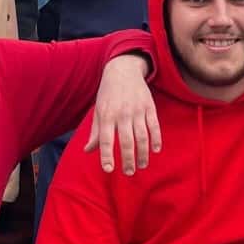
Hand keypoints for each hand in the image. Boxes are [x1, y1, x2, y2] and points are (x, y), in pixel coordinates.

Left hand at [84, 53, 159, 173]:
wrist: (123, 70)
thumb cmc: (107, 94)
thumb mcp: (98, 111)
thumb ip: (95, 132)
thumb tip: (87, 151)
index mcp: (106, 116)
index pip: (106, 140)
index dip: (106, 155)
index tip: (108, 169)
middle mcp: (122, 114)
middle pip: (127, 142)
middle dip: (128, 160)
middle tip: (129, 172)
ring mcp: (137, 110)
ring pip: (142, 136)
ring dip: (143, 154)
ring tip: (142, 165)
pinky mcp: (149, 107)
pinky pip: (154, 126)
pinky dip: (156, 139)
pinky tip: (155, 150)